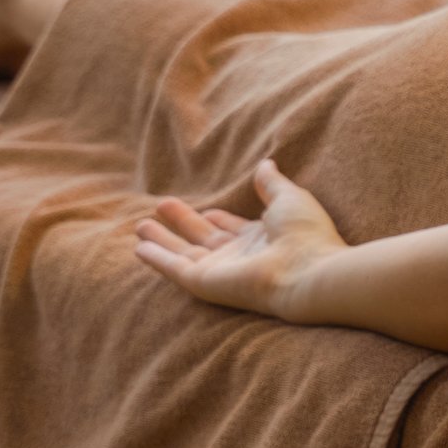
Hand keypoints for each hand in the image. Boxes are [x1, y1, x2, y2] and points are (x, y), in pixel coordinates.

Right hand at [132, 160, 347, 319]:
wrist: (308, 271)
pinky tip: (140, 248)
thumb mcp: (289, 199)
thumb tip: (266, 164)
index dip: (220, 219)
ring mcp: (221, 271)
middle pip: (204, 239)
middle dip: (184, 223)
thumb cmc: (307, 235)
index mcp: (262, 239)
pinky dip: (157, 258)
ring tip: (140, 226)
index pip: (234, 229)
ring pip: (184, 253)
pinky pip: (174, 268)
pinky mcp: (205, 282)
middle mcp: (240, 257)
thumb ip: (272, 184)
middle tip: (163, 206)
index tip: (209, 209)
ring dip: (162, 240)